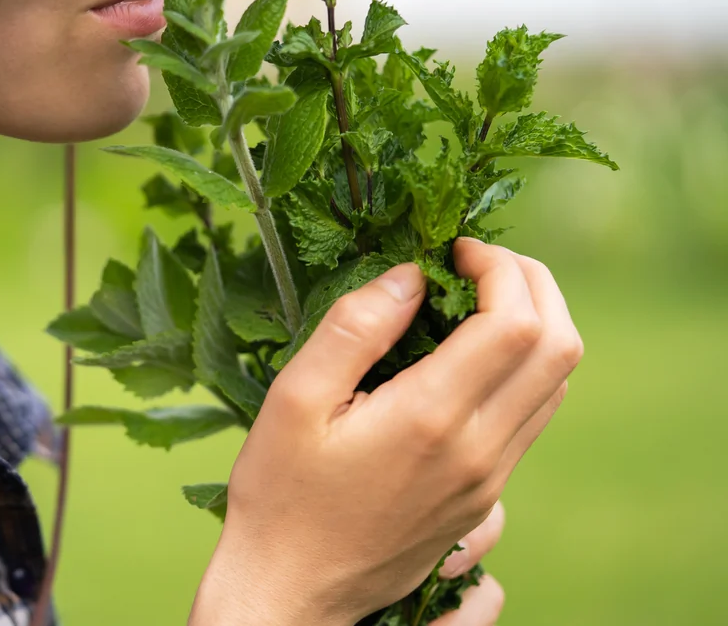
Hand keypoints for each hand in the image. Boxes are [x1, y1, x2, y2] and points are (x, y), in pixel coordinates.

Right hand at [189, 239, 579, 625]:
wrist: (293, 592)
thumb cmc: (281, 495)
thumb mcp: (295, 399)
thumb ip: (355, 327)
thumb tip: (411, 275)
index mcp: (430, 418)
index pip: (515, 321)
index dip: (498, 267)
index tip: (454, 249)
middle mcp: (478, 451)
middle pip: (560, 347)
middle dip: (533, 284)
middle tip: (480, 261)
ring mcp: (489, 481)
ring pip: (556, 384)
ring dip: (536, 325)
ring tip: (479, 300)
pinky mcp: (484, 500)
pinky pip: (533, 419)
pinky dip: (524, 368)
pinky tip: (473, 357)